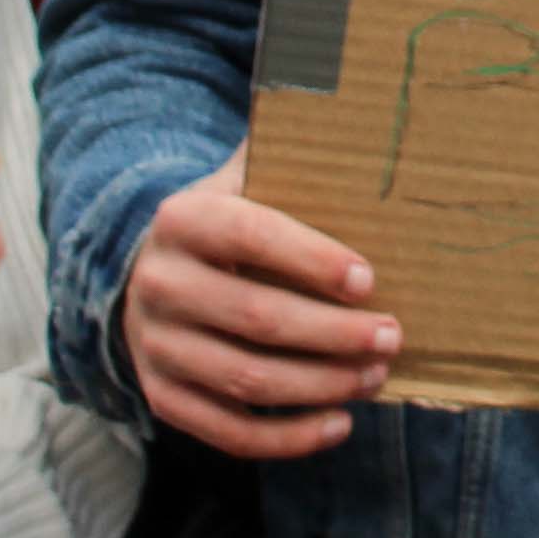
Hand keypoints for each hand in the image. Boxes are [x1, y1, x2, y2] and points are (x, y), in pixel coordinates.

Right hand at [121, 159, 390, 459]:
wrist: (146, 272)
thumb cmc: (227, 222)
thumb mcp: (244, 177)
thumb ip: (289, 149)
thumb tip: (357, 100)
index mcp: (183, 219)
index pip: (250, 235)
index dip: (312, 259)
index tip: (369, 279)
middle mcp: (159, 282)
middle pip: (255, 317)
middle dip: (333, 333)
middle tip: (392, 336)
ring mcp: (155, 345)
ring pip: (245, 378)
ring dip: (320, 385)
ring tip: (375, 375)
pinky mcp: (162, 396)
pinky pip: (227, 430)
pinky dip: (288, 437)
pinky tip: (338, 424)